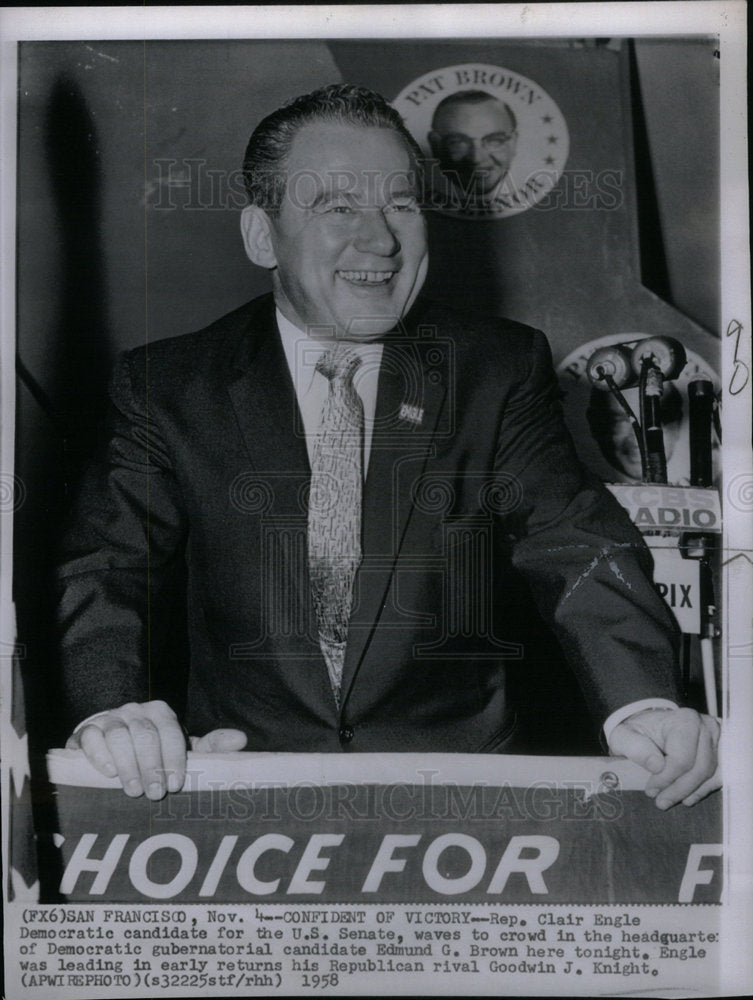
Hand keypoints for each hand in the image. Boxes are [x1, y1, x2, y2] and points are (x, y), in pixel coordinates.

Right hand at [66, 700, 246, 798]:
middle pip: (145, 735)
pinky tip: (109, 773)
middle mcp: (136, 711)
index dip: (174, 759)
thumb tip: (241, 740)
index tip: (176, 784)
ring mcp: (110, 719)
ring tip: (133, 791)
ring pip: (119, 736)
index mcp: (162, 713)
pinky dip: (99, 756)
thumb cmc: (153, 750)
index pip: (171, 733)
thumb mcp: (182, 749)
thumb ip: (210, 747)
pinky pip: (91, 738)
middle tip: (155, 794)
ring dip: (128, 764)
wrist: (111, 744)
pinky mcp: (87, 730)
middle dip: (152, 766)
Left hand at [607, 707, 720, 808]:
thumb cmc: (637, 731)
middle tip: (660, 802)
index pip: (682, 758)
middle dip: (679, 789)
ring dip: (691, 792)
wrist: (649, 725)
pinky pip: (719, 776)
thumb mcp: (624, 736)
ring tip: (670, 801)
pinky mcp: (721, 752)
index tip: (651, 791)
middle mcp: (706, 727)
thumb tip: (657, 766)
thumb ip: (636, 748)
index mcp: (685, 720)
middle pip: (700, 768)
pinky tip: (687, 798)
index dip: (667, 778)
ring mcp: (717, 740)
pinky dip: (704, 789)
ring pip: (710, 775)